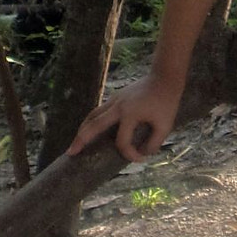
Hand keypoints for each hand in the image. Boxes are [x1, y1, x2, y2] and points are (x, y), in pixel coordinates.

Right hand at [66, 74, 180, 162]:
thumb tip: (143, 154)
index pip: (122, 141)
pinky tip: (89, 130)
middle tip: (70, 153)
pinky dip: (91, 122)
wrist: (164, 78)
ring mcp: (114, 100)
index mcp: (130, 114)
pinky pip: (98, 111)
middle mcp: (117, 106)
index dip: (130, 154)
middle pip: (93, 125)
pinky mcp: (115, 97)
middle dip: (81, 140)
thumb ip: (154, 143)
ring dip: (82, 130)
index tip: (141, 158)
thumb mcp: (165, 125)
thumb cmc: (167, 102)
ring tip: (75, 143)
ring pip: (92, 115)